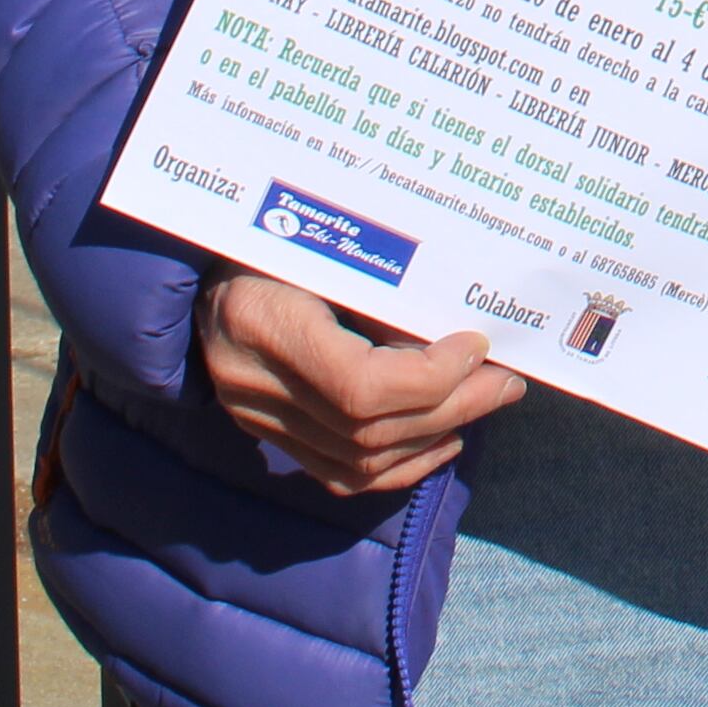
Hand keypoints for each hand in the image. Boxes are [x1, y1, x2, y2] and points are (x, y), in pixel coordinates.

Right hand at [197, 269, 521, 495]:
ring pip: (359, 461)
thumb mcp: (321, 241)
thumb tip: (464, 326)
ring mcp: (253, 417)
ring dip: (436, 433)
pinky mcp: (265, 434)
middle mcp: (250, 382)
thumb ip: (380, 285)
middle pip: (366, 428)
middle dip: (452, 405)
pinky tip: (446, 438)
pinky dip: (402, 464)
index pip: (357, 386)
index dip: (431, 376)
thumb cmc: (272, 232)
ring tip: (488, 399)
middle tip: (507, 380)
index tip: (476, 346)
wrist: (201, 267)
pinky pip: (339, 474)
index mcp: (259, 320)